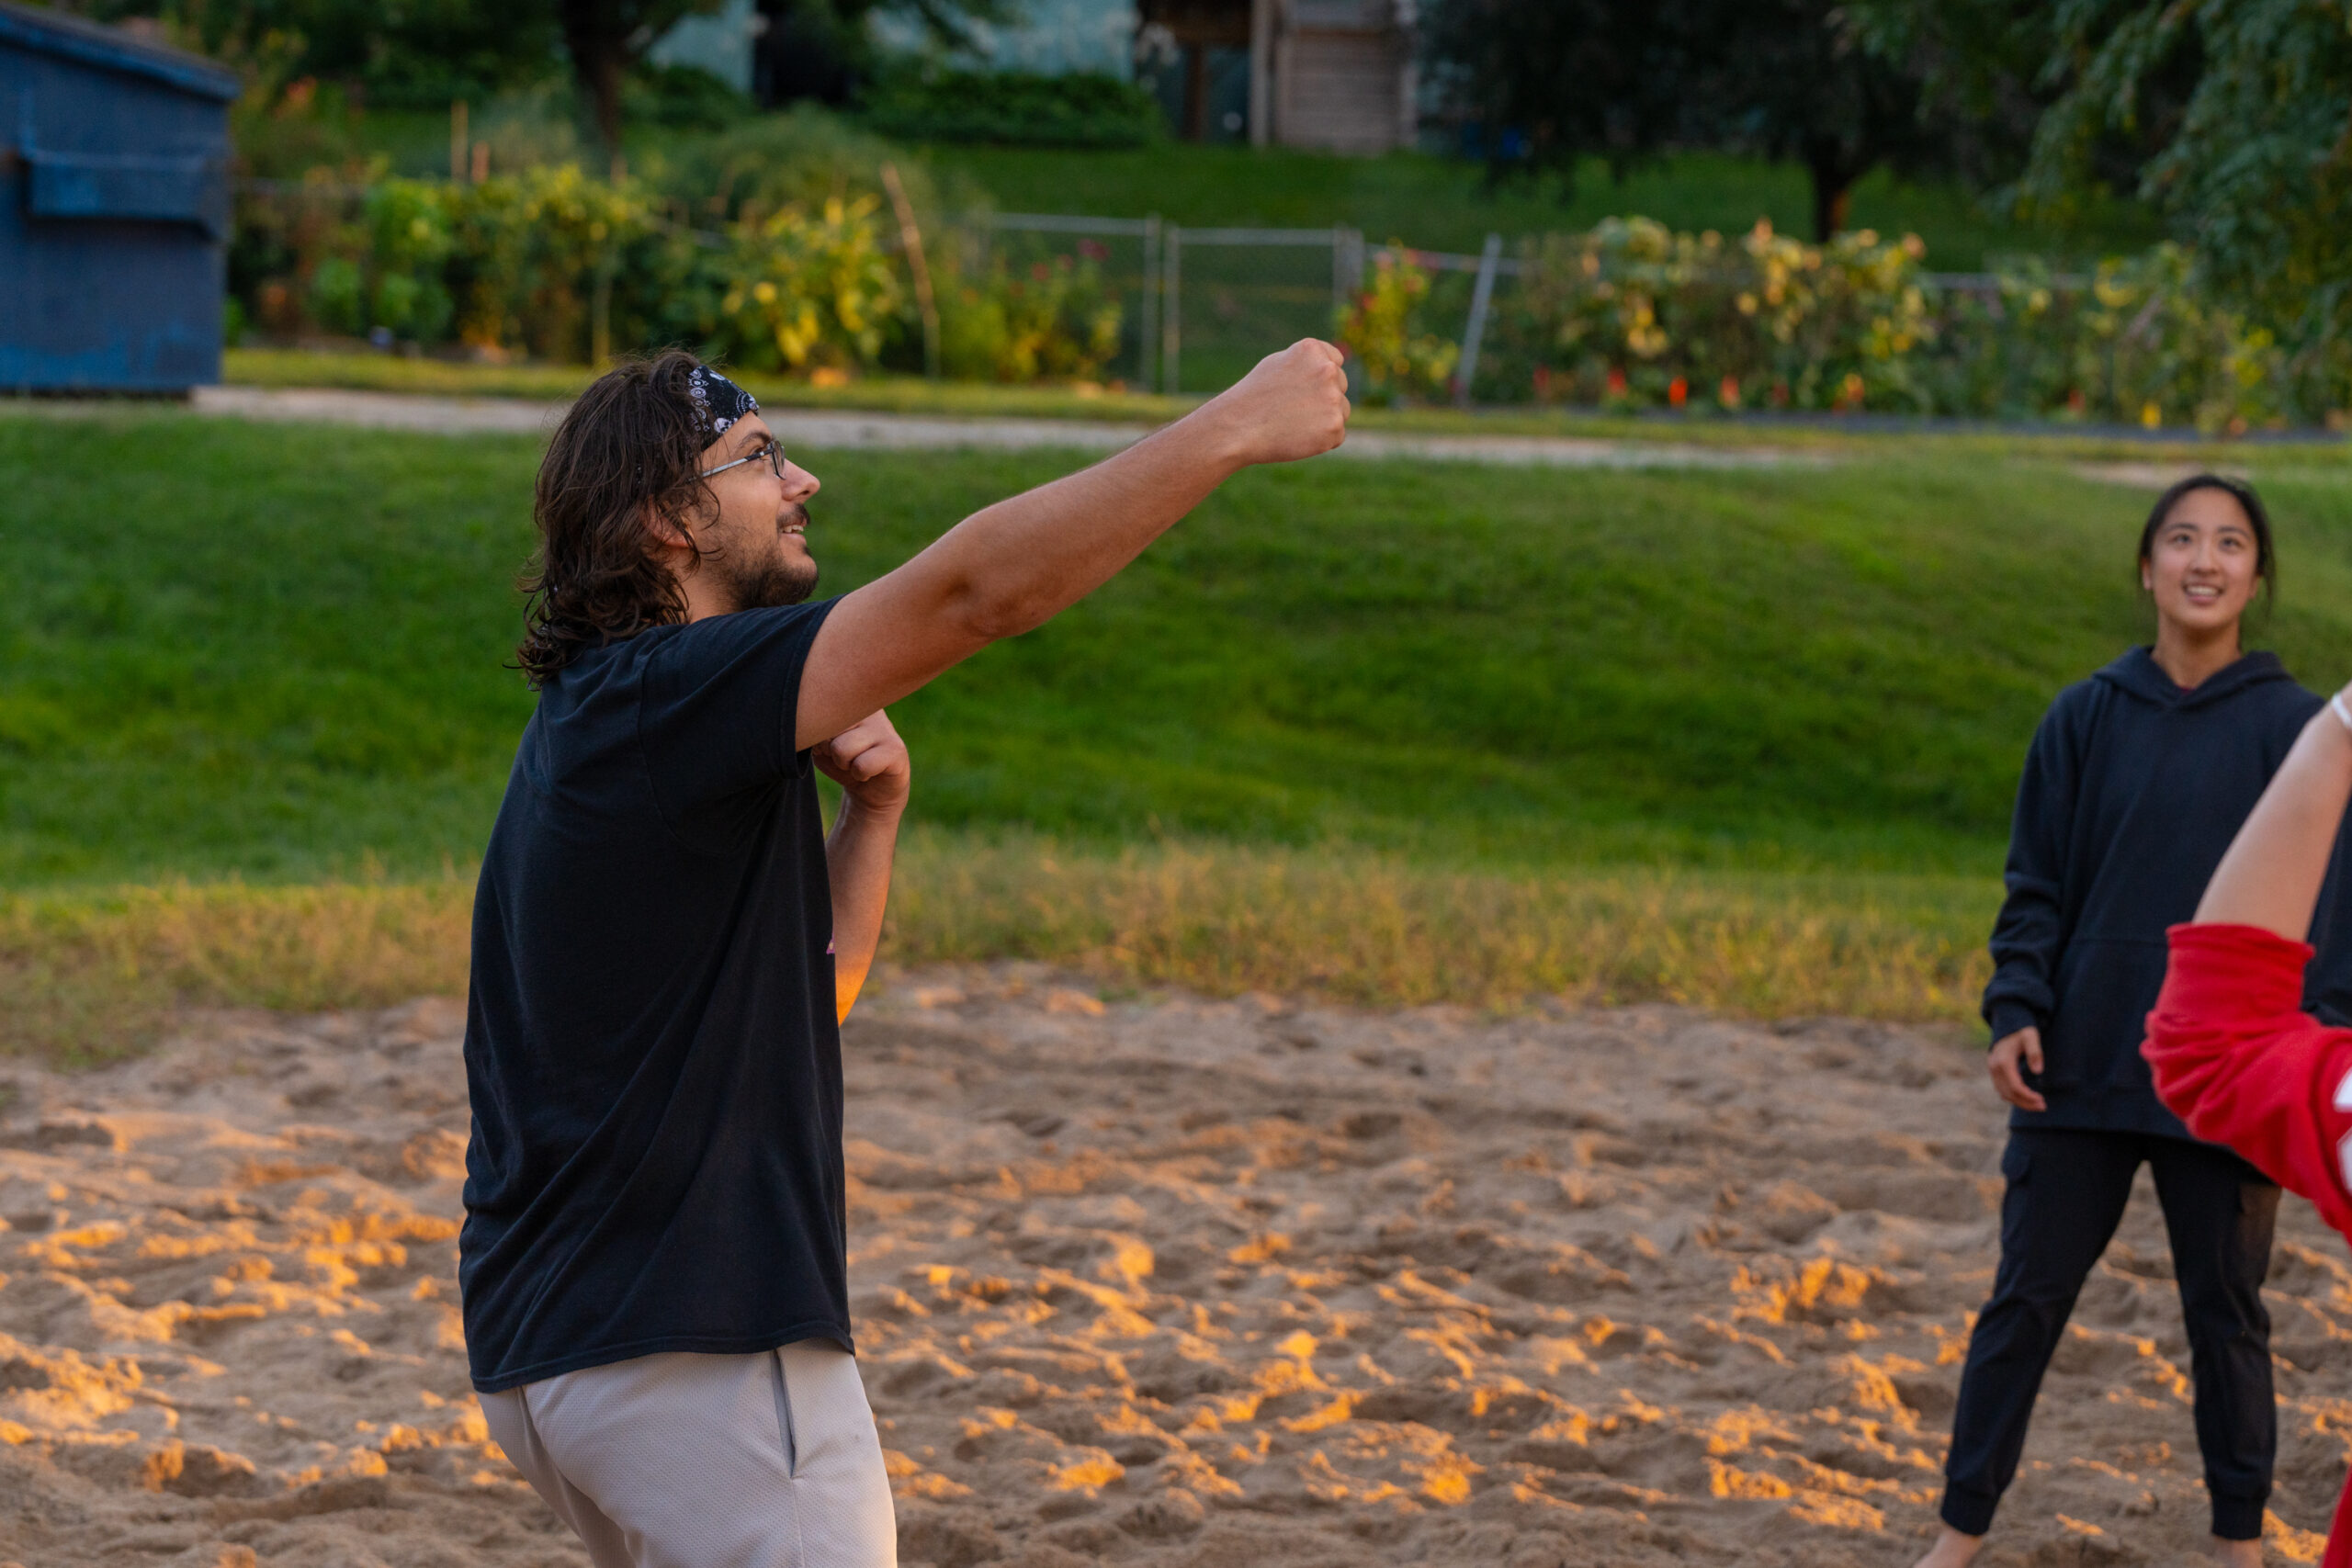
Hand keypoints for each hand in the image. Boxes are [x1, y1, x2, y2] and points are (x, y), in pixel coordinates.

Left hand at [814, 710, 909, 818]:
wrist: (874, 789)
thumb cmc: (845, 762)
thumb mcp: (822, 745)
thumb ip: (817, 733)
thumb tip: (820, 735)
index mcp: (851, 701)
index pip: (821, 716)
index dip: (819, 740)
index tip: (832, 745)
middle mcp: (869, 708)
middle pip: (828, 732)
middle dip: (831, 752)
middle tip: (847, 756)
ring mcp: (885, 727)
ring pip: (841, 749)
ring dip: (845, 765)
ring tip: (858, 762)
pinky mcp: (895, 749)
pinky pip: (861, 766)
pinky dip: (860, 775)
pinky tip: (870, 771)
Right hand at [1206, 339, 1350, 466]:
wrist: (1238, 428)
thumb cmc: (1254, 397)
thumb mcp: (1279, 364)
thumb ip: (1308, 363)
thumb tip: (1333, 367)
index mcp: (1313, 350)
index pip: (1335, 362)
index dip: (1317, 379)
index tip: (1298, 390)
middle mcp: (1327, 370)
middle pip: (1341, 387)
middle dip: (1323, 399)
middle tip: (1291, 410)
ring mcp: (1333, 399)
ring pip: (1341, 412)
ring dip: (1324, 420)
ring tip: (1293, 423)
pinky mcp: (1334, 427)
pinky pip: (1337, 435)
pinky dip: (1321, 441)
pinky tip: (1297, 437)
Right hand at [1988, 1025, 2046, 1111]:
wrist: (2007, 1026)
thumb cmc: (2021, 1031)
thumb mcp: (2031, 1037)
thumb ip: (2035, 1052)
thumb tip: (2038, 1071)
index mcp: (2003, 1061)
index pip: (2015, 1086)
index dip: (2028, 1096)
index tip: (2042, 1100)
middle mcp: (1995, 1068)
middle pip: (2009, 1093)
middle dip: (2026, 1103)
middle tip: (2043, 1106)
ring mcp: (1993, 1071)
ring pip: (2004, 1094)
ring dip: (2020, 1102)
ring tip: (2037, 1105)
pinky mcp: (1994, 1073)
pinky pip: (2002, 1090)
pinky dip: (2013, 1097)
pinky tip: (2026, 1099)